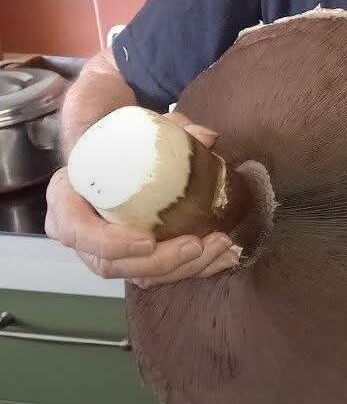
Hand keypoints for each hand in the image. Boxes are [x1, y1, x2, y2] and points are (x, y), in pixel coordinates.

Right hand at [45, 111, 240, 285]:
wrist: (114, 154)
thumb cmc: (117, 142)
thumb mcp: (133, 128)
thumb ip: (169, 127)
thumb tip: (207, 137)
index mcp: (66, 197)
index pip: (77, 231)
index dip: (111, 243)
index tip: (148, 240)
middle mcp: (80, 233)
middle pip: (111, 265)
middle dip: (159, 261)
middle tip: (197, 244)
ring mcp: (103, 252)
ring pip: (138, 275)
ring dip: (182, 268)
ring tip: (219, 246)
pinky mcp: (130, 260)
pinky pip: (156, 275)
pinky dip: (193, 269)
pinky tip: (223, 259)